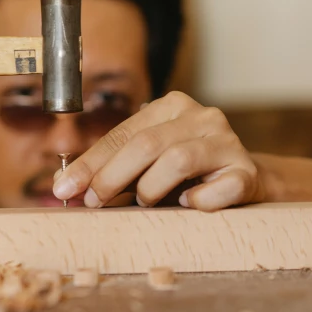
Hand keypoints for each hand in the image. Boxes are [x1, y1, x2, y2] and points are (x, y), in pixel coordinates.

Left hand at [52, 91, 264, 210]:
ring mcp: (227, 142)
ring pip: (177, 159)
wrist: (244, 184)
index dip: (90, 162)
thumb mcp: (147, 165)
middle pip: (145, 144)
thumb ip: (114, 170)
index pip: (122, 134)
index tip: (64, 187)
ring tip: (146, 202)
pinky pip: (219, 188)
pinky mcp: (247, 171)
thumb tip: (65, 186)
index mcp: (171, 107)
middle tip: (94, 202)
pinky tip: (187, 204)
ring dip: (151, 188)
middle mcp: (201, 116)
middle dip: (111, 176)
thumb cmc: (185, 177)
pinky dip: (198, 201)